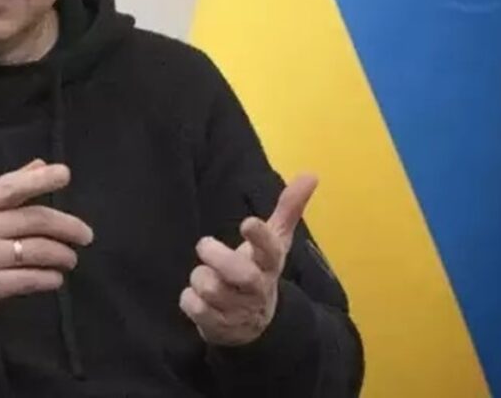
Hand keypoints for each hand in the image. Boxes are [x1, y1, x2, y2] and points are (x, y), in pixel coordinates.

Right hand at [0, 159, 93, 330]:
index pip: (12, 186)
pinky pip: (30, 279)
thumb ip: (7, 189)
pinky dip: (50, 278)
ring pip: (38, 250)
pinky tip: (55, 278)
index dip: (41, 179)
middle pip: (35, 220)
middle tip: (86, 235)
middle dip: (68, 226)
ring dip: (63, 255)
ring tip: (70, 259)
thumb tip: (41, 164)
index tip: (65, 175)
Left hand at [179, 175, 317, 345]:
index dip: (259, 236)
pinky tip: (198, 298)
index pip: (271, 249)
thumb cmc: (259, 271)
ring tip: (206, 276)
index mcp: (271, 264)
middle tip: (205, 245)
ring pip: (210, 288)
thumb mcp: (276, 242)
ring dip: (199, 277)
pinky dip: (189, 299)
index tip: (247, 223)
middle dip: (218, 257)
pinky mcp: (218, 326)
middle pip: (240, 273)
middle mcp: (257, 288)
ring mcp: (238, 310)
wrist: (254, 325)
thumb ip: (289, 209)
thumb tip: (311, 174)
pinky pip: (194, 308)